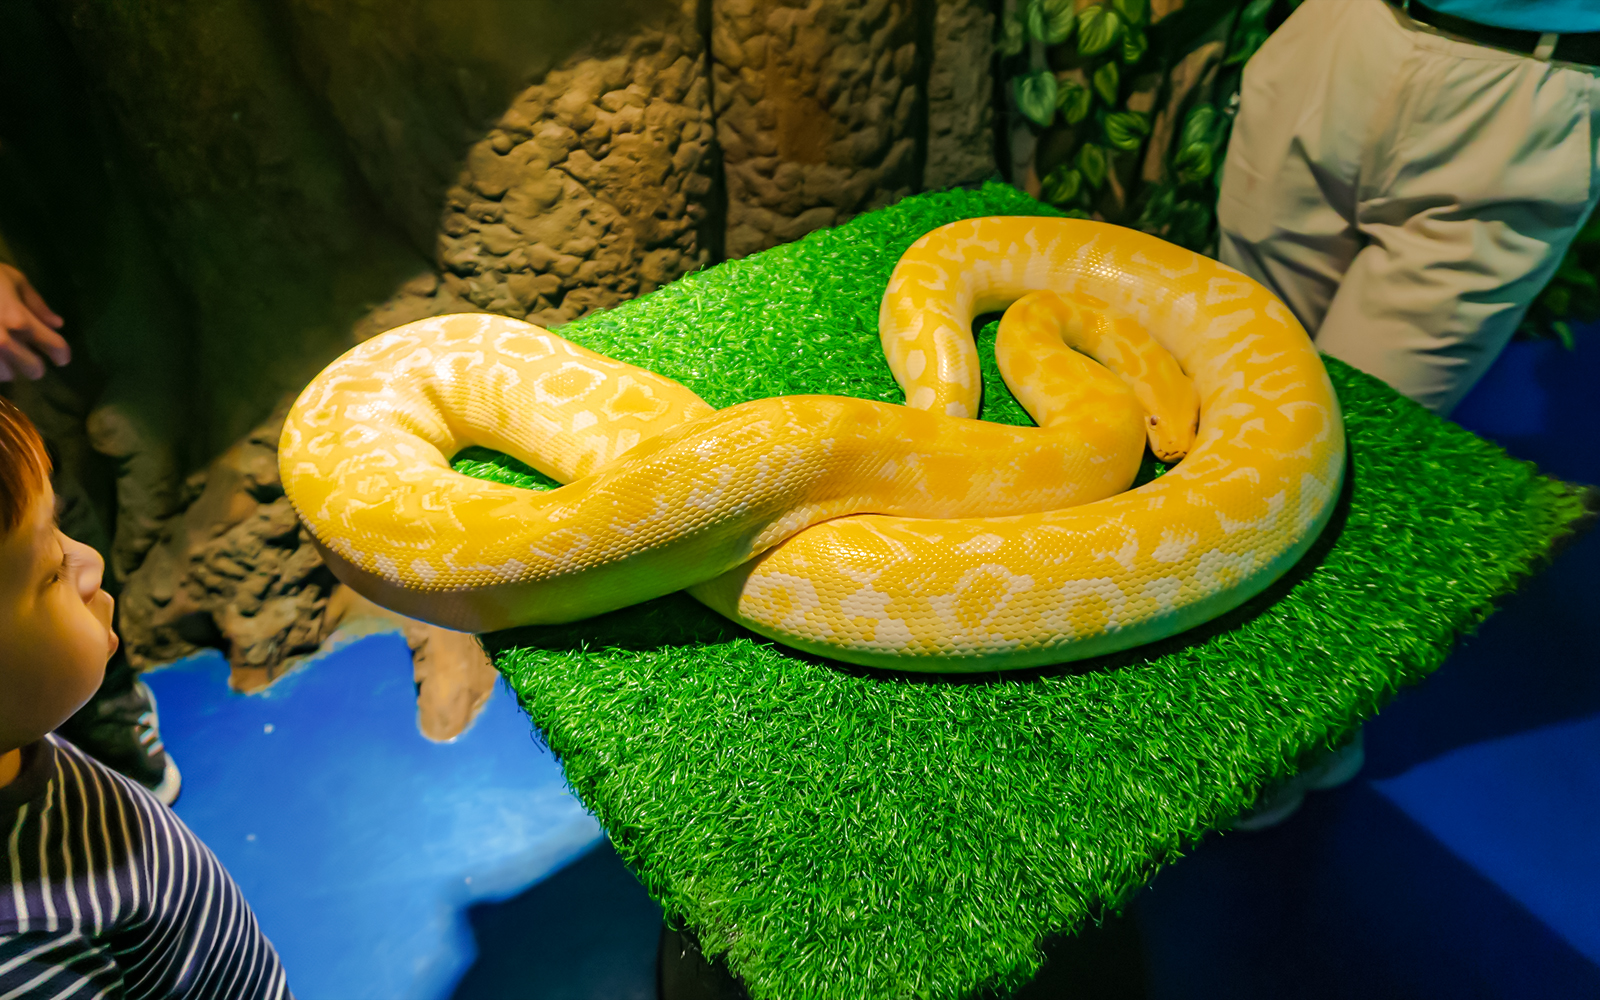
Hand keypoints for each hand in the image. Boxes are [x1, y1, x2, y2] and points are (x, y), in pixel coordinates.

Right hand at [0, 262, 67, 380]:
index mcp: (19, 320)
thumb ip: (37, 305)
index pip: (56, 347)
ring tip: (2, 356)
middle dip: (35, 365)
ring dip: (8, 368)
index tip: (61, 358)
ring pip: (7, 376)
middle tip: (29, 359)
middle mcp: (2, 341)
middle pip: (34, 370)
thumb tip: (57, 324)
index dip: (62, 354)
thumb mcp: (14, 280)